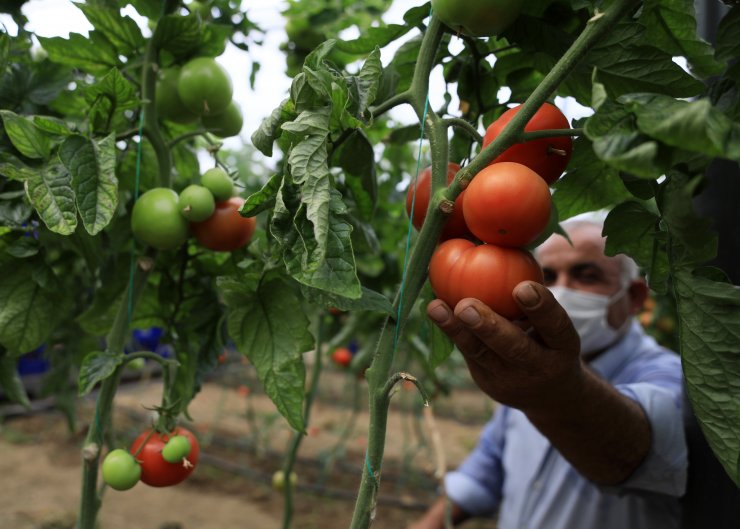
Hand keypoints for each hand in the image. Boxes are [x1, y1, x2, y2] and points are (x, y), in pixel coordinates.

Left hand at [426, 281, 582, 411]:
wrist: (550, 393)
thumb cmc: (549, 338)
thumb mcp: (554, 324)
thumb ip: (535, 297)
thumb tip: (508, 244)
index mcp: (563, 346)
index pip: (555, 326)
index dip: (541, 307)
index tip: (523, 287)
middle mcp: (539, 365)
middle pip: (513, 347)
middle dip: (489, 327)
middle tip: (466, 306)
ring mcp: (510, 378)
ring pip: (481, 354)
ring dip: (457, 330)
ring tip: (436, 308)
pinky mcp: (487, 381)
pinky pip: (467, 353)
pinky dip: (451, 330)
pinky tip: (435, 310)